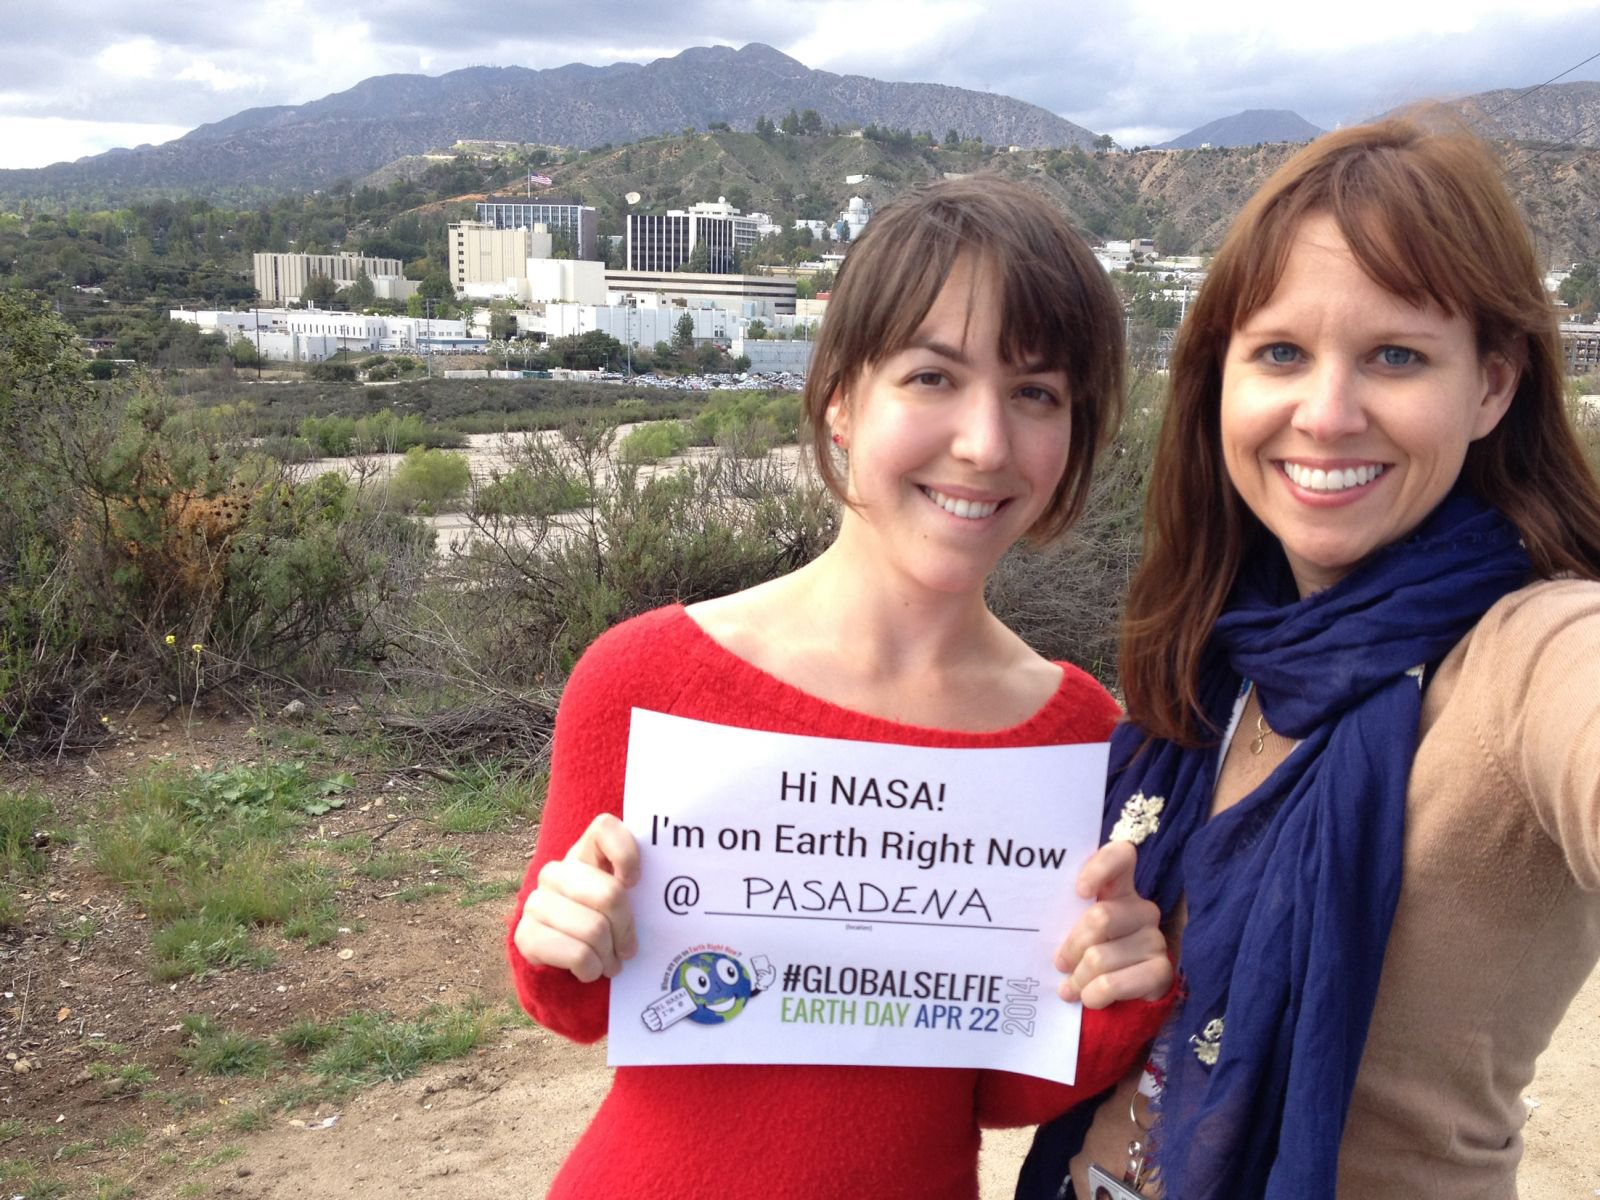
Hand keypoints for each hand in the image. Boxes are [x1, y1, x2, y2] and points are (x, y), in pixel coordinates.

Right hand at [512, 813, 639, 982]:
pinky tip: (591, 970)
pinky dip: (592, 969)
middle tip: (629, 949)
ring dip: (609, 956)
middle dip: (625, 929)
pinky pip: (577, 954)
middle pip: (611, 894)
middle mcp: (556, 872)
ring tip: (610, 963)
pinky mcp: (526, 935)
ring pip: (595, 929)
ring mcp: (536, 902)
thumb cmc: (604, 925)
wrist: (562, 962)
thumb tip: (675, 896)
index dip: (627, 854)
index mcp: (583, 853)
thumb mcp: (622, 901)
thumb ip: (637, 887)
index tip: (636, 883)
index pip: (605, 828)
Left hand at [1054, 840, 1170, 1007]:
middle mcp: (1142, 909)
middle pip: (1099, 917)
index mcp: (1119, 889)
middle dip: (1071, 947)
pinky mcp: (1161, 971)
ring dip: (1078, 978)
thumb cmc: (1088, 953)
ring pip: (1100, 957)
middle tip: (1059, 964)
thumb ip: (1066, 917)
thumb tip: (1033, 922)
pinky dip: (1095, 994)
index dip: (1100, 868)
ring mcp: (1155, 939)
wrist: (1122, 996)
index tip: (1078, 891)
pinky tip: (1089, 998)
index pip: (1120, 857)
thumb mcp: (1077, 931)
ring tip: (1070, 988)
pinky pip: (1114, 983)